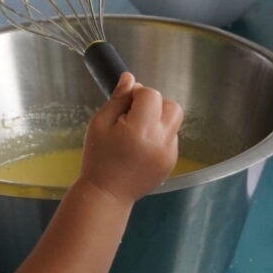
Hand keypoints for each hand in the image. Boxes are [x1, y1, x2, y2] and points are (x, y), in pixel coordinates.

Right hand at [78, 73, 183, 203]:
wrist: (107, 194)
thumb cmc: (98, 158)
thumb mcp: (100, 124)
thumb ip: (118, 99)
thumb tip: (129, 79)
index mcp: (141, 129)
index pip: (151, 95)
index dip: (137, 94)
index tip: (125, 103)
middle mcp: (161, 140)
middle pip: (171, 105)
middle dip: (155, 104)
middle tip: (134, 115)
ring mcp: (170, 152)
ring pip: (174, 121)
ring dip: (159, 118)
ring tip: (138, 132)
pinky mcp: (172, 161)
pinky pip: (172, 137)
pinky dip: (160, 135)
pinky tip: (142, 147)